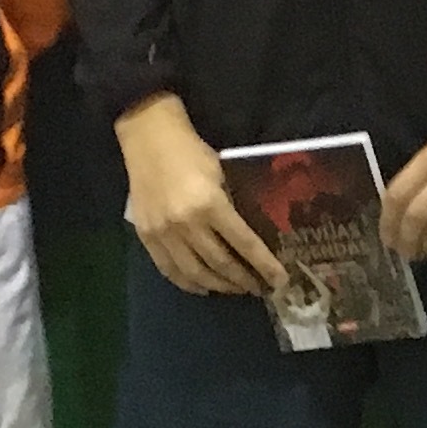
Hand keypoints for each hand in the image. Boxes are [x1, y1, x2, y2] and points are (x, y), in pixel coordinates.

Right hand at [117, 95, 284, 295]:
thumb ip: (234, 206)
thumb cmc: (192, 152)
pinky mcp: (146, 236)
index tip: (280, 281)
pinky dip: (188, 283)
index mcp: (210, 204)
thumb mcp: (223, 174)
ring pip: (195, 273)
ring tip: (236, 289)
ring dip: (219, 286)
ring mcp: (163, 233)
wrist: (148, 138)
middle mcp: (185, 224)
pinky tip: (203, 287)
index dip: (265, 266)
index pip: (244, 244)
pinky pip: (168, 269)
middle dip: (243, 280)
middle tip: (259, 287)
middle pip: (220, 264)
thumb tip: (254, 237)